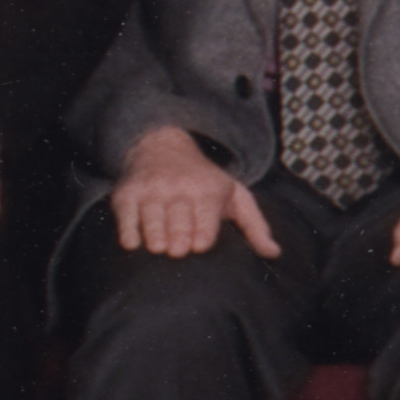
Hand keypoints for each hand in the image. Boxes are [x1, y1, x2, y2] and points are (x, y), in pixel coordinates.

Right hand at [109, 127, 269, 260]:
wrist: (161, 145)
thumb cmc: (203, 180)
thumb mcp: (234, 195)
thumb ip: (255, 226)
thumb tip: (274, 254)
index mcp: (208, 191)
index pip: (205, 225)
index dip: (201, 240)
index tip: (198, 246)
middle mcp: (178, 188)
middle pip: (178, 226)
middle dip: (178, 243)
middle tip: (177, 250)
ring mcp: (150, 191)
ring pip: (151, 223)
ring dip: (155, 240)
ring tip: (159, 247)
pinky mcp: (126, 194)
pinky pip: (125, 220)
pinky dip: (129, 234)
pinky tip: (134, 243)